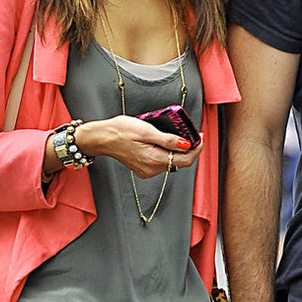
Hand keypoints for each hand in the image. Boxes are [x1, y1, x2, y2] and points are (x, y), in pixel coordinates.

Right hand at [76, 116, 200, 179]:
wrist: (102, 138)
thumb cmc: (120, 131)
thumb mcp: (147, 130)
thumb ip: (168, 139)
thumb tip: (186, 145)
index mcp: (154, 160)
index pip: (185, 160)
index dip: (196, 148)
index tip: (200, 137)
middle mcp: (152, 169)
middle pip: (179, 162)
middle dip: (188, 149)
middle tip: (191, 134)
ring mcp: (147, 171)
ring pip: (170, 162)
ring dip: (176, 150)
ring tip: (175, 135)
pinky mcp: (143, 169)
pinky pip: (161, 162)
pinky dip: (166, 153)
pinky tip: (162, 142)